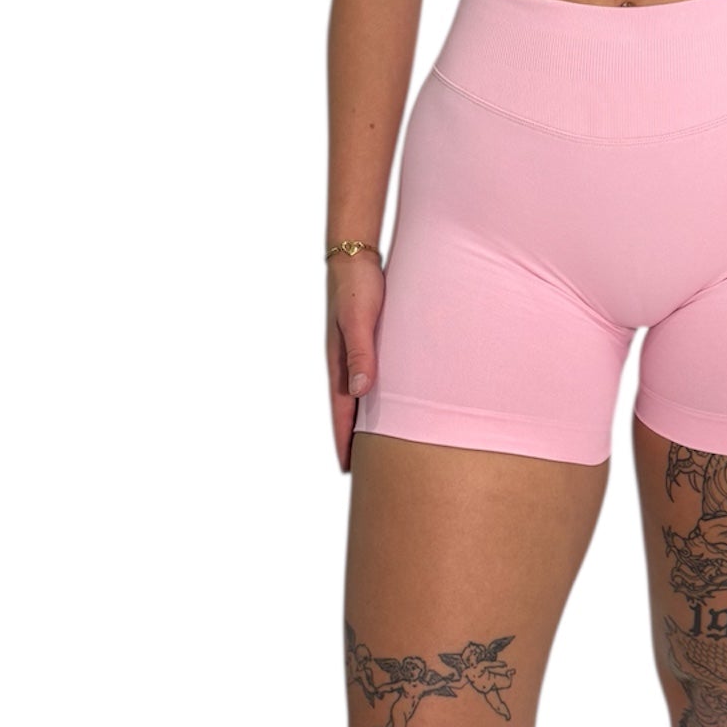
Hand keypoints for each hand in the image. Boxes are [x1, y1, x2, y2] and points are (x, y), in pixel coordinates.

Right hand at [327, 255, 383, 473]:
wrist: (356, 257)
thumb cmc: (358, 287)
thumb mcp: (358, 320)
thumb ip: (360, 353)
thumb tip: (358, 392)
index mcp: (339, 362)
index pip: (340, 411)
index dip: (344, 440)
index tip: (348, 468)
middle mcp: (345, 362)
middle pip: (348, 410)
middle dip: (353, 439)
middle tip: (362, 469)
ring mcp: (356, 353)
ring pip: (359, 396)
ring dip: (364, 420)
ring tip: (376, 444)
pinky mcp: (368, 342)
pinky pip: (371, 377)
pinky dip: (375, 397)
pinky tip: (387, 401)